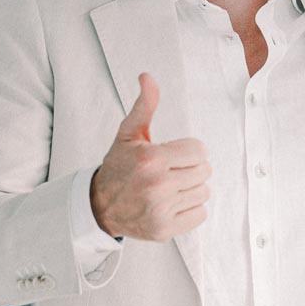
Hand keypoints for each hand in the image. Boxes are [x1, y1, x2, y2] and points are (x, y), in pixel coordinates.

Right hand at [89, 73, 209, 240]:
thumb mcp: (128, 133)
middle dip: (191, 168)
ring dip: (192, 189)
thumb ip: (144, 105)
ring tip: (170, 187)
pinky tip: (172, 203)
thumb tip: (147, 76)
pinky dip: (191, 209)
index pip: (200, 150)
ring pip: (204, 192)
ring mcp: (161, 210)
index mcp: (151, 159)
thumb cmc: (119, 166)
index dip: (189, 151)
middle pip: (205, 171)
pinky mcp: (165, 229)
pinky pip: (200, 214)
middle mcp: (157, 186)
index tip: (173, 155)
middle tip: (171, 171)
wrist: (99, 206)